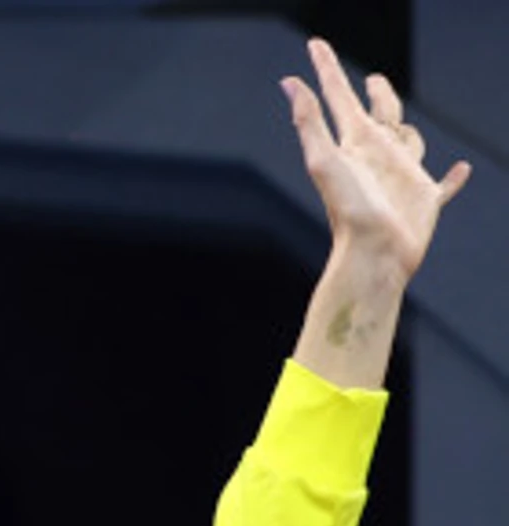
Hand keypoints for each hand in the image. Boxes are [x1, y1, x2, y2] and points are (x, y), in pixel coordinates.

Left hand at [282, 39, 468, 390]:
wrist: (374, 256)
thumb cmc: (349, 211)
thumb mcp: (325, 161)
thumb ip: (310, 122)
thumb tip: (290, 83)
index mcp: (354, 144)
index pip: (339, 98)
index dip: (326, 69)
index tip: (314, 46)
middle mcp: (378, 157)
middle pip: (381, 114)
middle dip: (378, 94)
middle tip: (371, 79)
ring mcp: (403, 178)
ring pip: (410, 143)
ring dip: (409, 131)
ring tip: (401, 124)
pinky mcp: (425, 201)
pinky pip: (443, 185)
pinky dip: (452, 178)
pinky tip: (459, 171)